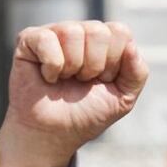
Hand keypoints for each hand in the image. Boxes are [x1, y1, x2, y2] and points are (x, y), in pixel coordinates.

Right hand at [0, 20, 148, 166]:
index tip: (102, 81)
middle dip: (93, 66)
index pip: (119, 32)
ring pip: (72, 32)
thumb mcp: (122, 99)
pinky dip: (51, 67)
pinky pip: (47, 40)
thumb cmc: (86, 114)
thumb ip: (137, 73)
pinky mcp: (29, 39)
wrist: (54, 134)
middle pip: (98, 31)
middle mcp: (80, 32)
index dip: (114, 62)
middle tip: (81, 82)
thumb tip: (131, 47)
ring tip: (64, 80)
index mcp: (104, 41)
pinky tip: (47, 77)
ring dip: (72, 67)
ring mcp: (54, 33)